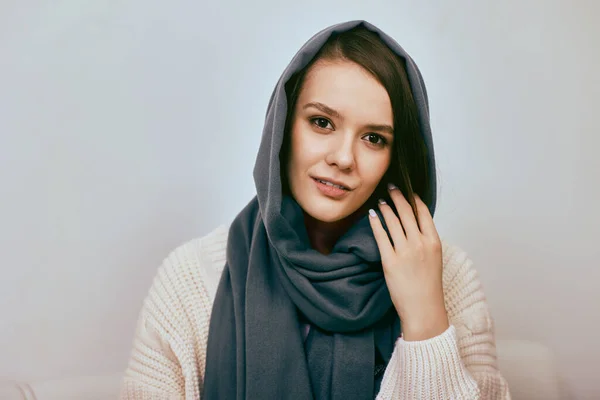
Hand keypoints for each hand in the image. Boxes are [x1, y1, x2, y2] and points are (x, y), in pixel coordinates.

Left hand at [368, 184, 448, 340]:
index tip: (408, 191)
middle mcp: (420, 243)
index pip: (423, 213)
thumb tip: (415, 226)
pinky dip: (376, 223)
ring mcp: (405, 251)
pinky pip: (381, 236)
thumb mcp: (435, 259)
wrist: (424, 309)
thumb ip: (426, 241)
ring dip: (386, 208)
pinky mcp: (390, 261)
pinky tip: (372, 215)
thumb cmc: (429, 286)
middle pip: (407, 212)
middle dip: (398, 196)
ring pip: (394, 221)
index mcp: (434, 242)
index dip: (414, 199)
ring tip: (381, 201)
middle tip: (390, 187)